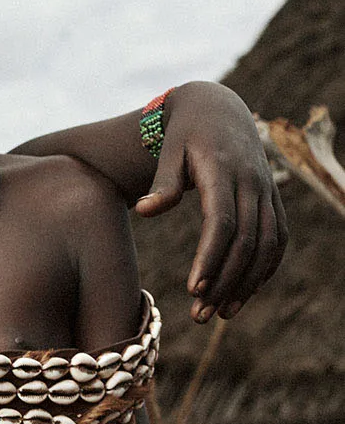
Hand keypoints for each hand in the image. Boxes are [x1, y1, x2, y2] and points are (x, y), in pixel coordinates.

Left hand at [134, 82, 286, 322]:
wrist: (218, 109)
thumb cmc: (184, 134)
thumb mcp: (168, 151)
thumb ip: (161, 183)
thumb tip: (145, 210)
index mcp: (224, 171)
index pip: (223, 222)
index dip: (211, 258)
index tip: (194, 289)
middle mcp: (252, 183)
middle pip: (246, 242)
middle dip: (225, 282)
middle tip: (200, 314)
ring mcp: (266, 192)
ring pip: (267, 245)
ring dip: (246, 283)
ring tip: (221, 313)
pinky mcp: (273, 200)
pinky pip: (278, 239)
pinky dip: (265, 269)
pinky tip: (244, 294)